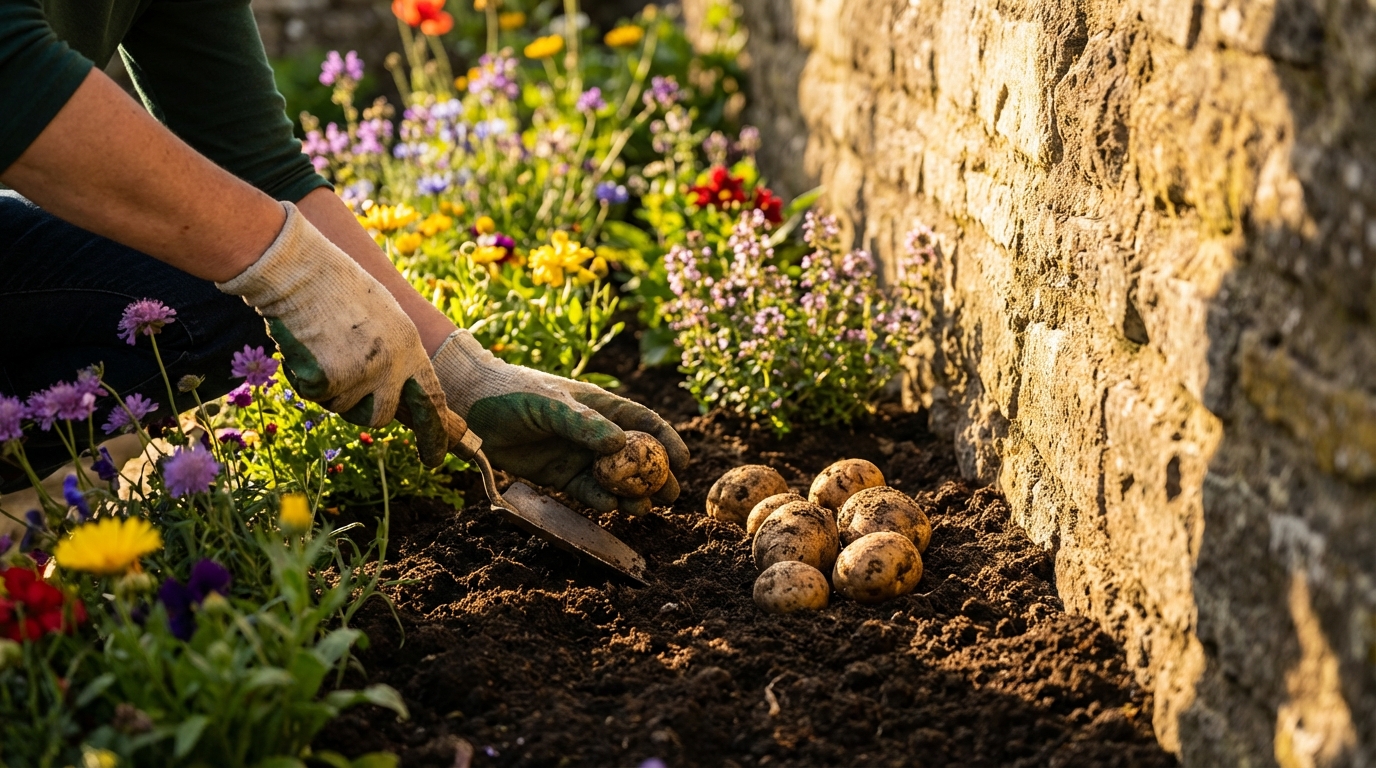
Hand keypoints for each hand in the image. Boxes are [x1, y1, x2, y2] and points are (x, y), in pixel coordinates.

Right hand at [217, 202, 461, 466]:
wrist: (300, 271)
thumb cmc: (336, 288)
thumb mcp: (382, 318)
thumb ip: (393, 355)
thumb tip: (396, 395)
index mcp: (410, 347)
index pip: (431, 401)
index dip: (434, 434)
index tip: (434, 459)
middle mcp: (392, 365)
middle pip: (381, 417)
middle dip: (362, 412)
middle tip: (346, 395)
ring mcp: (362, 375)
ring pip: (342, 408)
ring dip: (329, 389)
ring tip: (321, 345)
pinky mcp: (330, 381)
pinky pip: (314, 396)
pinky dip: (303, 378)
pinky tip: (303, 346)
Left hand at [430, 330, 688, 513]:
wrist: (472, 408)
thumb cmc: (514, 393)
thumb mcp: (550, 403)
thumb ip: (582, 423)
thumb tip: (619, 445)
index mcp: (602, 407)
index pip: (645, 423)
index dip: (667, 441)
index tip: (683, 461)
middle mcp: (596, 432)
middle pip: (637, 457)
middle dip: (656, 476)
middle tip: (669, 495)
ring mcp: (579, 456)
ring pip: (616, 479)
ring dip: (631, 494)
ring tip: (642, 507)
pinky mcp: (560, 476)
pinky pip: (588, 491)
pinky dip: (602, 500)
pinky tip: (612, 506)